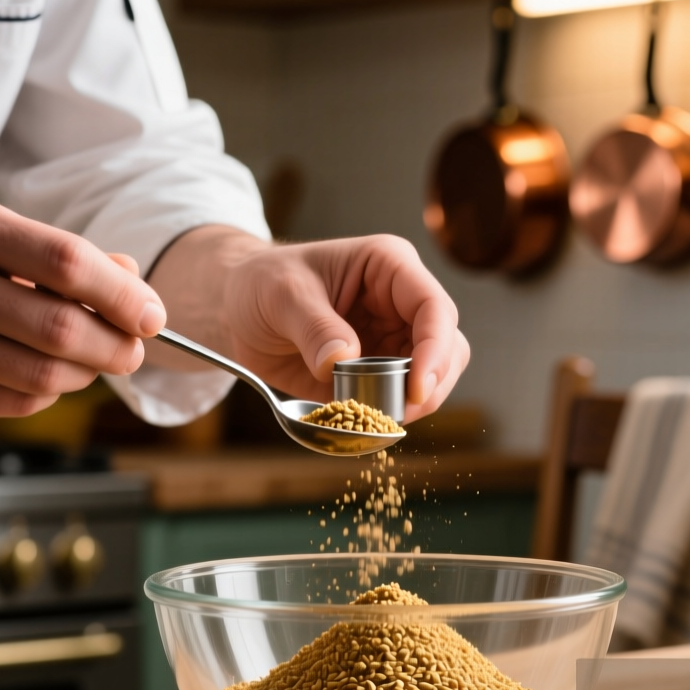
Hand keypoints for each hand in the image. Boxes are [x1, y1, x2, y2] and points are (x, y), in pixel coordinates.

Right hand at [0, 197, 167, 422]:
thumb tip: (131, 277)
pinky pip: (15, 401)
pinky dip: (44, 393)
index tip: (153, 315)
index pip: (68, 262)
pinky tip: (36, 376)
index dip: (124, 295)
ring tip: (87, 364)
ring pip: (45, 374)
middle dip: (116, 347)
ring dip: (84, 375)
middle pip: (63, 328)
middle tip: (131, 351)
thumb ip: (52, 255)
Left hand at [148, 228, 468, 421]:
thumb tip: (343, 361)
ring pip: (435, 377)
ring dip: (412, 404)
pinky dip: (387, 416)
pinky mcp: (380, 373)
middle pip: (448, 347)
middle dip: (430, 384)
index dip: (435, 348)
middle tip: (393, 412)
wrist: (241, 310)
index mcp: (389, 267)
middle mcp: (402, 303)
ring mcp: (394, 340)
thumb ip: (313, 326)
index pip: (432, 306)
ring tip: (373, 419)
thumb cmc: (263, 283)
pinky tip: (362, 423)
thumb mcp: (282, 294)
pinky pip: (400, 399)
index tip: (417, 387)